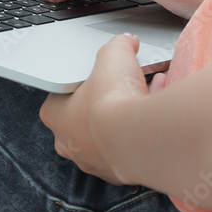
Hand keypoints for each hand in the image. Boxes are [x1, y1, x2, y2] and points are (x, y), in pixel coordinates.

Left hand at [39, 33, 147, 184]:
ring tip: (148, 87)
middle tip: (124, 82)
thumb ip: (118, 45)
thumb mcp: (113, 55)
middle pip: (88, 115)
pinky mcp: (120, 171)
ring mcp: (94, 160)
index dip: (83, 80)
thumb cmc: (111, 100)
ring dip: (127, 111)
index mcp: (55, 115)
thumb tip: (126, 40)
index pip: (61, 94)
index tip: (98, 72)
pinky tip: (157, 103)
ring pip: (111, 131)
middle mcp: (70, 142)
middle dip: (107, 98)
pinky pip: (131, 143)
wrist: (135, 137)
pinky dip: (143, 125)